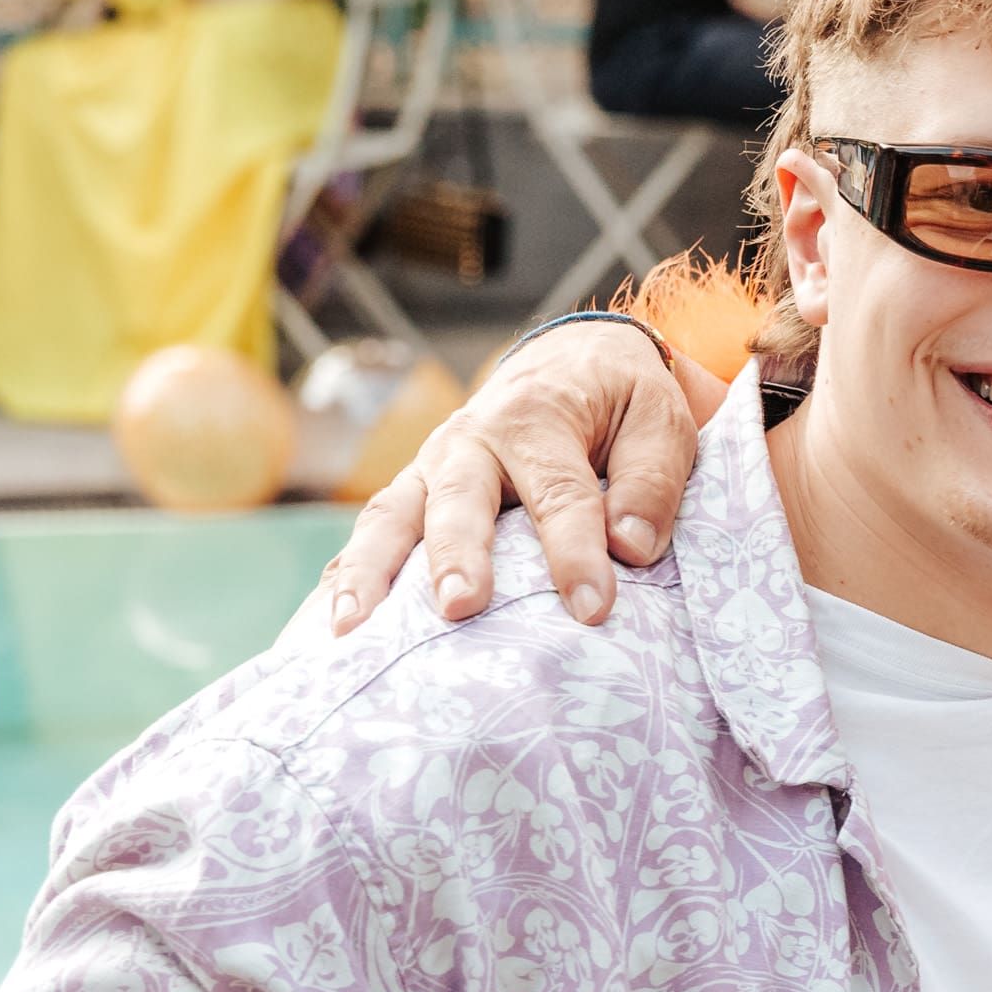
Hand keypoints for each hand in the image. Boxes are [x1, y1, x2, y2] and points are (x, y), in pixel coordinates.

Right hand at [322, 316, 704, 631]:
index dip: (576, 554)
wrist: (576, 363)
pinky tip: (330, 623)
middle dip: (456, 556)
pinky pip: (376, 532)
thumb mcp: (662, 422)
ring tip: (352, 628)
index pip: (560, 495)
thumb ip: (651, 482)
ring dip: (371, 570)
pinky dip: (347, 574)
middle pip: (458, 501)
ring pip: (393, 515)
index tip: (592, 609)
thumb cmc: (624, 404)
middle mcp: (472, 439)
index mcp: (538, 417)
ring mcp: (433, 467)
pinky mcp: (416, 491)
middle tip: (458, 608)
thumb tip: (630, 547)